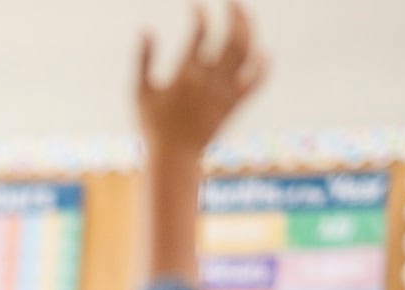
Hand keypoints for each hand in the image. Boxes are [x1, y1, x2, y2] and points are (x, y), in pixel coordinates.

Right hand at [137, 2, 267, 159]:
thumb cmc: (153, 125)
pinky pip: (256, 82)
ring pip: (247, 54)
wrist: (174, 158)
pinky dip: (263, 66)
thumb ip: (143, 60)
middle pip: (232, 37)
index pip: (200, 32)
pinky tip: (263, 52)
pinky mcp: (234, 105)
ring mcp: (224, 92)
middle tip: (232, 1)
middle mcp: (209, 80)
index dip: (200, 14)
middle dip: (236, 14)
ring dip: (250, 30)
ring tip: (245, 17)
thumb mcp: (140, 92)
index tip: (196, 7)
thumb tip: (145, 29)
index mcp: (185, 74)